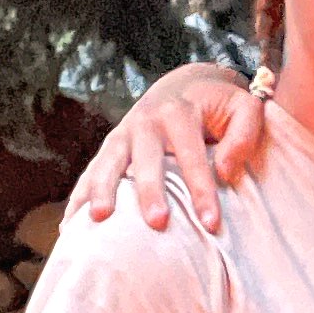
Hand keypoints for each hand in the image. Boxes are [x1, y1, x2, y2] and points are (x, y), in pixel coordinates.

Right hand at [67, 61, 274, 234]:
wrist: (184, 85)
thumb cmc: (219, 106)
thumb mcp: (243, 109)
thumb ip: (244, 135)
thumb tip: (226, 172)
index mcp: (179, 111)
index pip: (192, 155)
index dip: (202, 189)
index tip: (211, 223)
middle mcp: (146, 120)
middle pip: (145, 158)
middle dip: (150, 191)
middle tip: (157, 223)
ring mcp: (122, 134)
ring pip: (108, 162)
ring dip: (101, 190)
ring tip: (98, 220)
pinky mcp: (110, 148)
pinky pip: (90, 173)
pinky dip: (79, 197)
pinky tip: (70, 227)